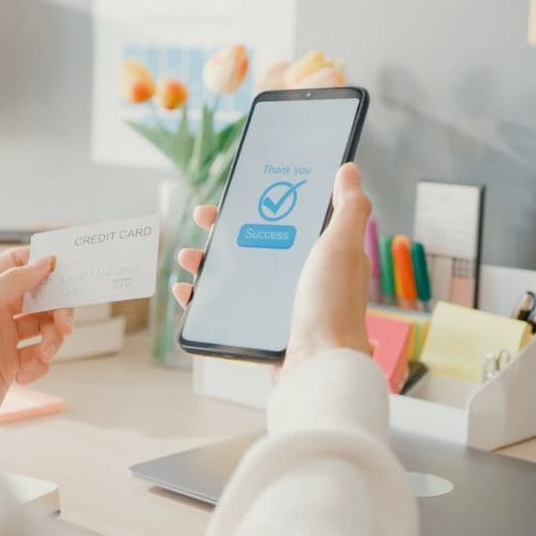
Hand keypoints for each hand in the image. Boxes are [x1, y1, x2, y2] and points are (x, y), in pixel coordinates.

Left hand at [0, 248, 73, 440]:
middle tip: (65, 326)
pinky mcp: (11, 364)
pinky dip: (38, 365)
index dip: (41, 264)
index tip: (64, 273)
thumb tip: (43, 262)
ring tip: (42, 356)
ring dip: (51, 341)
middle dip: (57, 310)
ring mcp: (3, 338)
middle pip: (39, 297)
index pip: (17, 263)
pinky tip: (23, 376)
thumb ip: (13, 279)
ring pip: (44, 327)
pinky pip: (38, 356)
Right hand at [173, 163, 372, 373]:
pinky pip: (224, 312)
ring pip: (235, 279)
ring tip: (188, 258)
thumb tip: (348, 169)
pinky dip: (201, 302)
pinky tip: (187, 294)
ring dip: (207, 265)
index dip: (260, 204)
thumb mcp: (342, 247)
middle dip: (224, 232)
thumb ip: (348, 208)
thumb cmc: (333, 307)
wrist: (317, 366)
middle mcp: (300, 281)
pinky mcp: (260, 333)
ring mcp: (279, 308)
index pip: (286, 222)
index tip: (236, 194)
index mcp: (320, 258)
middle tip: (202, 220)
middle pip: (254, 247)